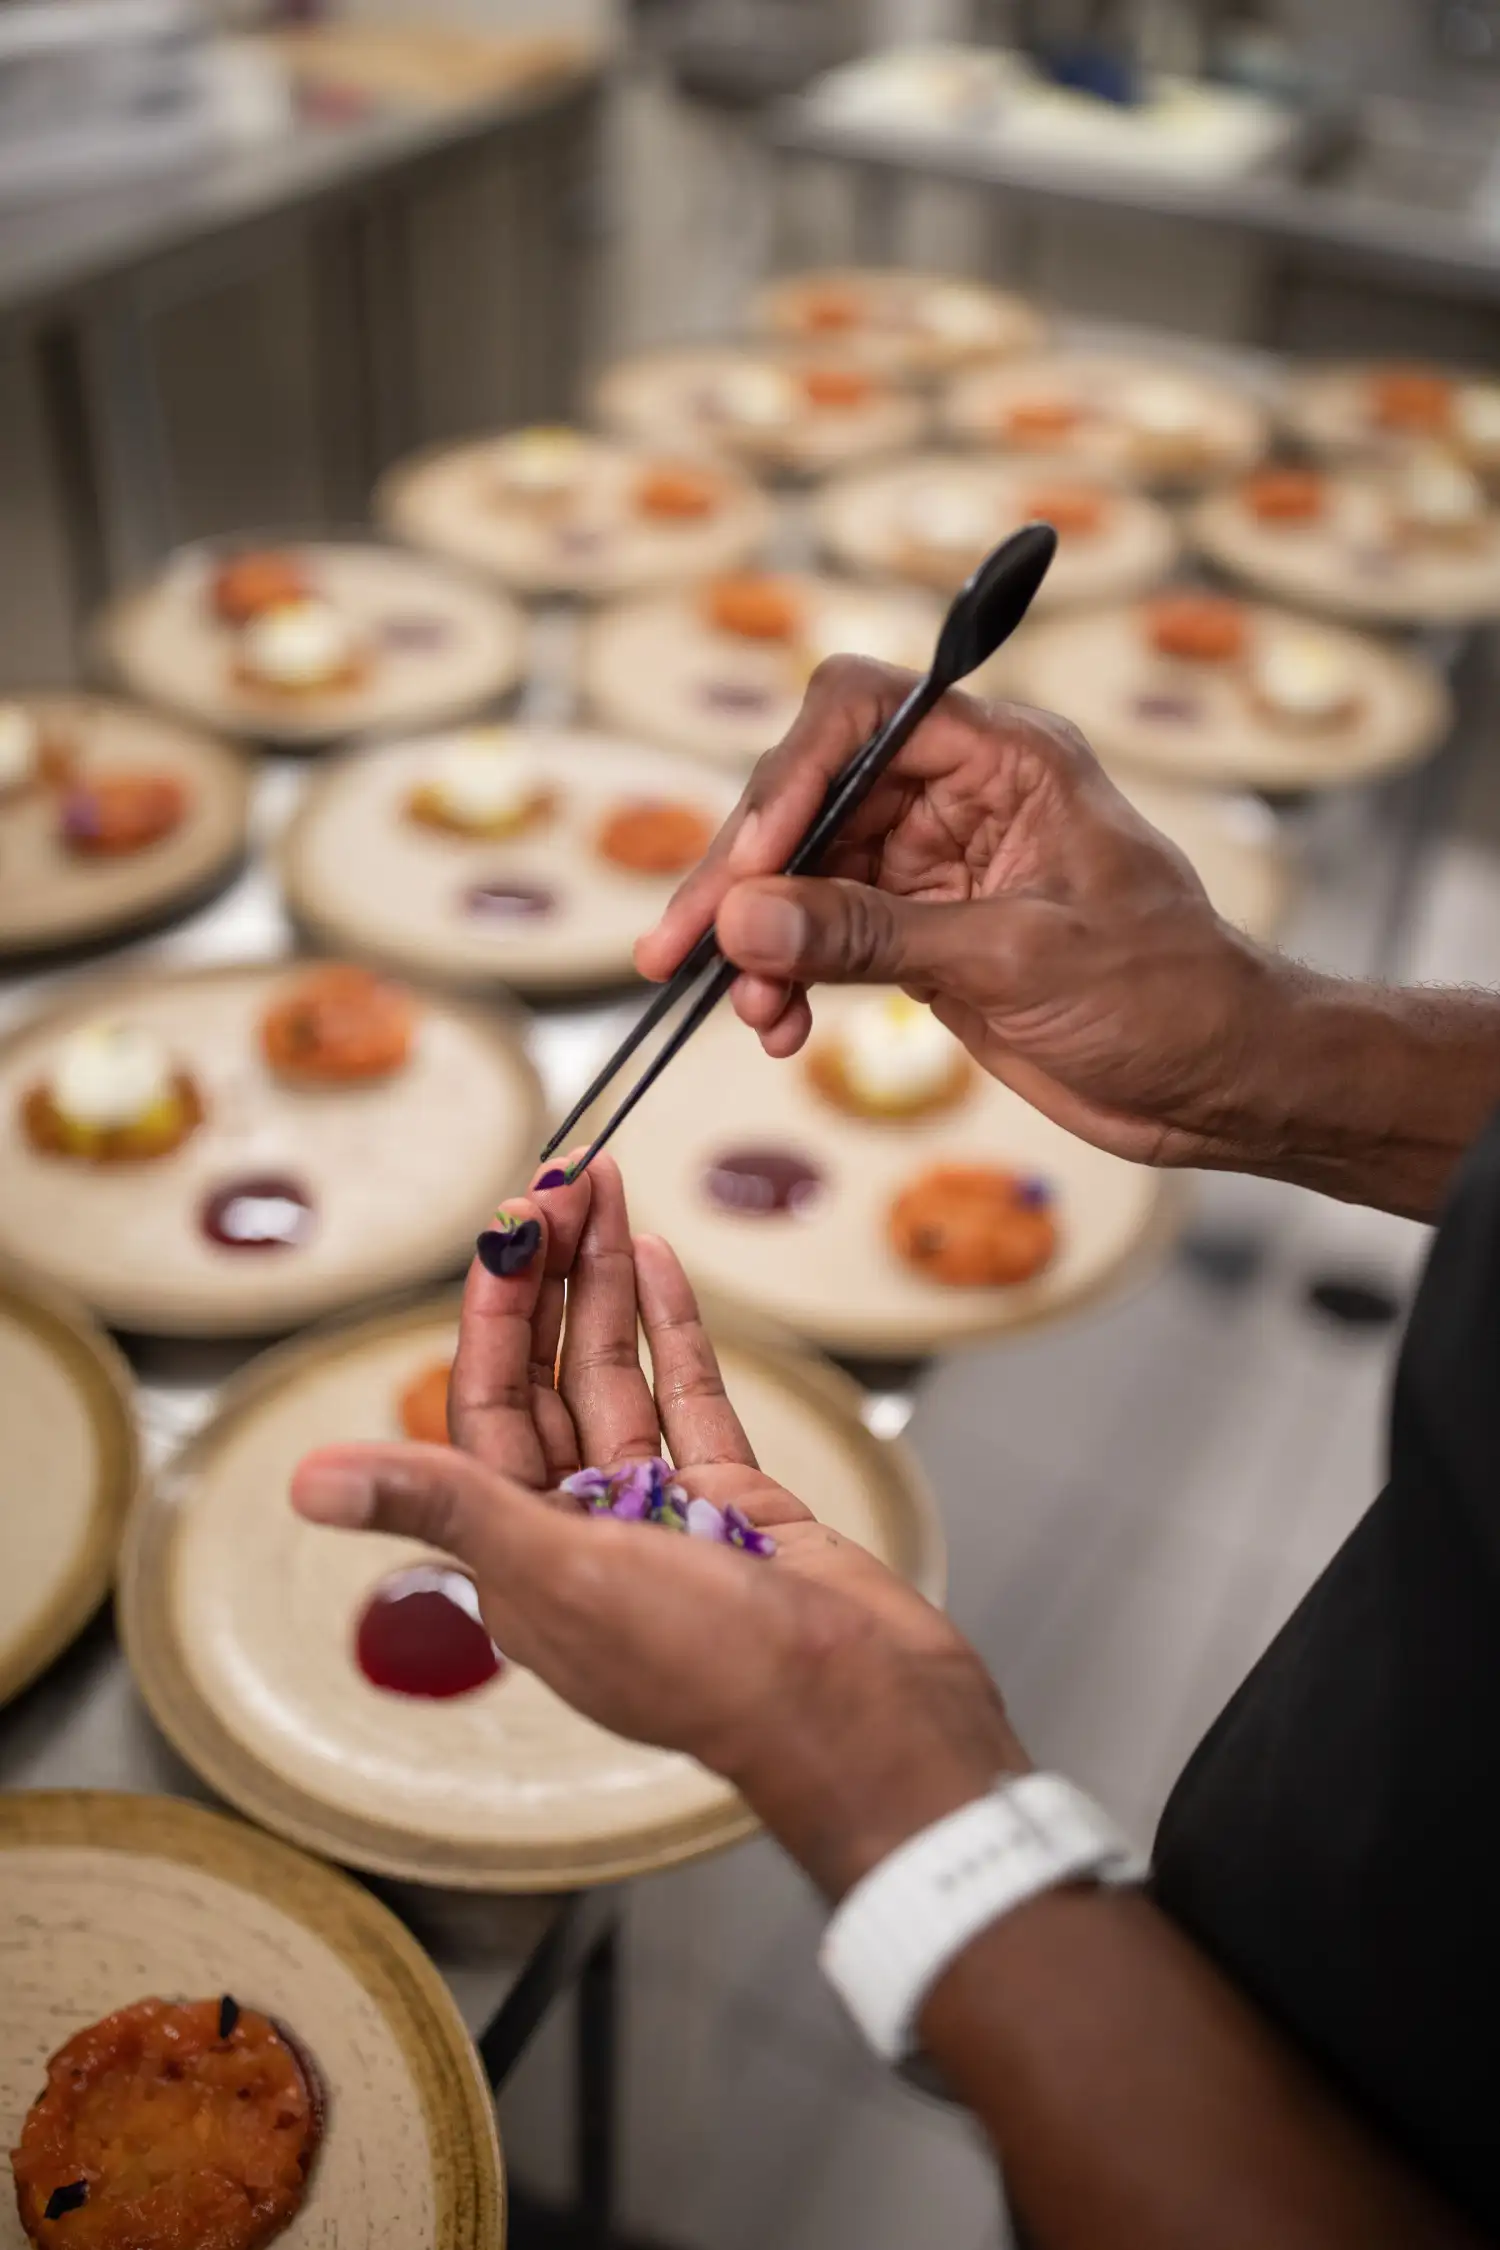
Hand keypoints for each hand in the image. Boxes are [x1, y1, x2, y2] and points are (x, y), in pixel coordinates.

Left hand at [291, 1155, 1023, 1897]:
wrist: (864, 1715)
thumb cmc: (711, 1669)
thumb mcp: (559, 1577)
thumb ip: (442, 1508)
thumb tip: (305, 1484)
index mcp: (520, 1558)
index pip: (485, 1402)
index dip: (495, 1305)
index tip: (512, 1219)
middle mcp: (580, 1531)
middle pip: (549, 1376)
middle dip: (552, 1276)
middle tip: (567, 1177)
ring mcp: (660, 1514)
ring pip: (618, 1376)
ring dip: (609, 1285)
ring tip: (607, 1191)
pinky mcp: (734, 1505)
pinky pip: (690, 1400)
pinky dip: (674, 1331)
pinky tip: (659, 1263)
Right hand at [635, 657, 1299, 1172]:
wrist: (1220, 1083)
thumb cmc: (1167, 996)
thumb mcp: (1016, 960)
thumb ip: (873, 934)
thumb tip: (746, 917)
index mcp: (1006, 758)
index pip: (863, 711)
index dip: (792, 774)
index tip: (749, 864)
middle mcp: (960, 797)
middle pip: (810, 796)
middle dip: (742, 872)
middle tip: (684, 947)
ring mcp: (934, 869)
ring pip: (802, 875)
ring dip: (756, 939)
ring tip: (747, 1010)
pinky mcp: (921, 938)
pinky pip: (822, 938)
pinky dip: (786, 977)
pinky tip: (777, 1028)